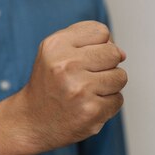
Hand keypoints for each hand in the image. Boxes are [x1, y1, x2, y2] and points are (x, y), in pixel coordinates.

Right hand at [0, 20, 127, 154]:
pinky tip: (88, 106)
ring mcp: (80, 89)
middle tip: (85, 77)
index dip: (97, 45)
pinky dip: (107, 104)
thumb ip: (87, 40)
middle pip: (113, 53)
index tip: (83, 58)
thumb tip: (122, 53)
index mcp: (56, 45)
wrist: (32, 122)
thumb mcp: (56, 50)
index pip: (101, 32)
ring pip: (120, 76)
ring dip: (109, 85)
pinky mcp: (92, 111)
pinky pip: (118, 99)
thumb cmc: (49, 84)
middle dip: (106, 65)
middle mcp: (66, 65)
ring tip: (88, 91)